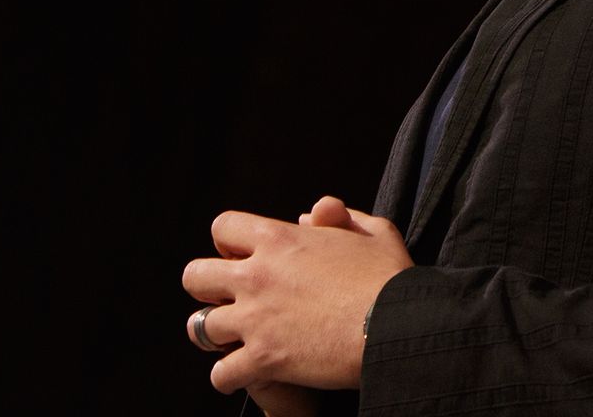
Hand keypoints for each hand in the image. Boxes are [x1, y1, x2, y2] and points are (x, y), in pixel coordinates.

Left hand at [183, 196, 411, 393]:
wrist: (398, 326)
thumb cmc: (391, 278)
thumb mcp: (374, 233)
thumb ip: (340, 217)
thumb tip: (309, 214)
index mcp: (279, 240)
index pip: (222, 227)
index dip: (230, 242)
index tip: (245, 257)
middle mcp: (257, 276)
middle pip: (194, 276)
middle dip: (207, 288)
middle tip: (231, 300)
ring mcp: (255, 319)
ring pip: (199, 327)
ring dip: (216, 335)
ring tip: (235, 341)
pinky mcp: (262, 359)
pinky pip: (220, 373)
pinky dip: (229, 377)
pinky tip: (247, 374)